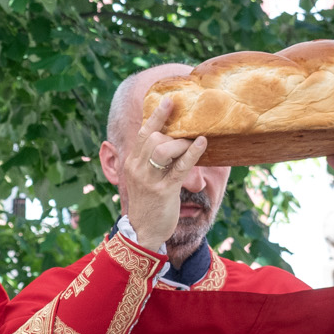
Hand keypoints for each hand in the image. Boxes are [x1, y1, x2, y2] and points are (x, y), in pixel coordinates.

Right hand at [117, 95, 207, 250]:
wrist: (143, 232)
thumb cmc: (148, 205)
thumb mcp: (144, 179)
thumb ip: (151, 161)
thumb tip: (170, 142)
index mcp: (131, 163)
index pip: (142, 133)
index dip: (156, 116)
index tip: (169, 101)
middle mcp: (137, 168)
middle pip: (153, 137)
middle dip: (172, 131)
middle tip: (188, 131)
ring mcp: (149, 180)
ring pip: (164, 148)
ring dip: (182, 143)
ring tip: (194, 143)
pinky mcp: (164, 191)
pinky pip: (179, 166)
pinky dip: (192, 152)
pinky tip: (202, 143)